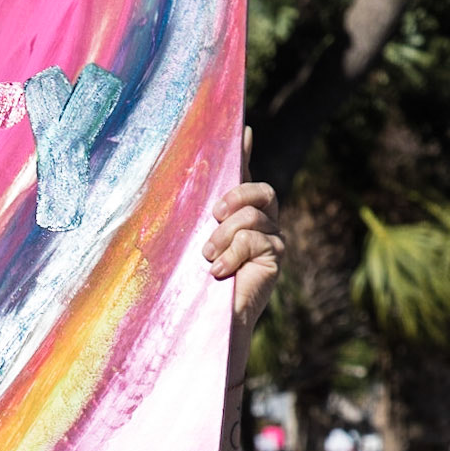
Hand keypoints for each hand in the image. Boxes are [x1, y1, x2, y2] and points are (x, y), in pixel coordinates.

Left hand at [203, 127, 282, 334]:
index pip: (246, 177)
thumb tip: (173, 182)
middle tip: (214, 216)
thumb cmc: (193, 285)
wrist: (205, 323)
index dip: (245, 152)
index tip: (242, 128)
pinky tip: (219, 272)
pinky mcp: (276, 258)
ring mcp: (273, 240)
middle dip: (236, 196)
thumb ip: (191, 216)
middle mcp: (262, 224)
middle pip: (262, 190)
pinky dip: (231, 255)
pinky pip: (254, 239)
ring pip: (253, 216)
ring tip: (208, 256)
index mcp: (239, 217)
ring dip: (224, 235)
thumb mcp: (189, 243)